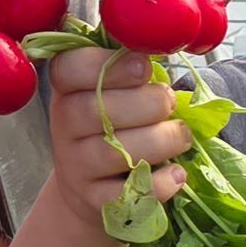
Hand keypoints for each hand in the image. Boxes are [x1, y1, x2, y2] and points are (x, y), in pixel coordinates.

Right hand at [48, 45, 193, 230]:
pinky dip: (159, 184)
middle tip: (170, 102)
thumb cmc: (114, 129)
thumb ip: (130, 71)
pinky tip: (177, 173)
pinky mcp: (95, 202)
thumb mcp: (114, 94)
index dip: (107, 65)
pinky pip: (126, 194)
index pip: (68, 69)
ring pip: (113, 152)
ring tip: (182, 136)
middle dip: (146, 103)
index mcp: (68, 91)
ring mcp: (75, 167)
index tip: (143, 66)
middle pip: (95, 110)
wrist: (92, 190)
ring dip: (160, 141)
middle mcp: (63, 127)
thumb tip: (162, 44)